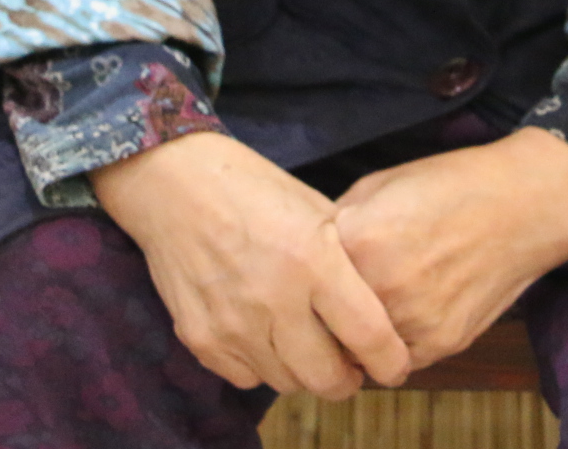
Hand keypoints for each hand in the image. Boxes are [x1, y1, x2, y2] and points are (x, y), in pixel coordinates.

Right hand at [90, 130, 411, 398]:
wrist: (173, 184)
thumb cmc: (253, 188)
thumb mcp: (316, 209)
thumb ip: (346, 261)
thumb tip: (377, 310)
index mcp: (313, 259)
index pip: (368, 336)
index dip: (390, 362)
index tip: (394, 365)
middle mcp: (274, 299)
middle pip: (326, 378)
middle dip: (347, 379)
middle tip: (350, 365)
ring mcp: (233, 324)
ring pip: (287, 383)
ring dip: (304, 371)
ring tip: (307, 345)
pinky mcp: (200, 338)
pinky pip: (246, 377)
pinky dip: (263, 365)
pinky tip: (265, 336)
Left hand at [330, 127, 567, 368]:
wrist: (524, 204)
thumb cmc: (450, 184)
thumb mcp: (379, 184)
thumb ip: (337, 221)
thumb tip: (306, 254)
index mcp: (357, 240)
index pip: (303, 278)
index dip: (309, 274)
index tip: (318, 268)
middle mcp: (381, 286)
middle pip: (326, 319)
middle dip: (331, 308)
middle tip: (347, 290)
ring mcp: (413, 320)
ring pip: (360, 347)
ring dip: (362, 331)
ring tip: (385, 296)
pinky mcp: (441, 343)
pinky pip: (398, 357)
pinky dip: (397, 341)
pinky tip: (413, 306)